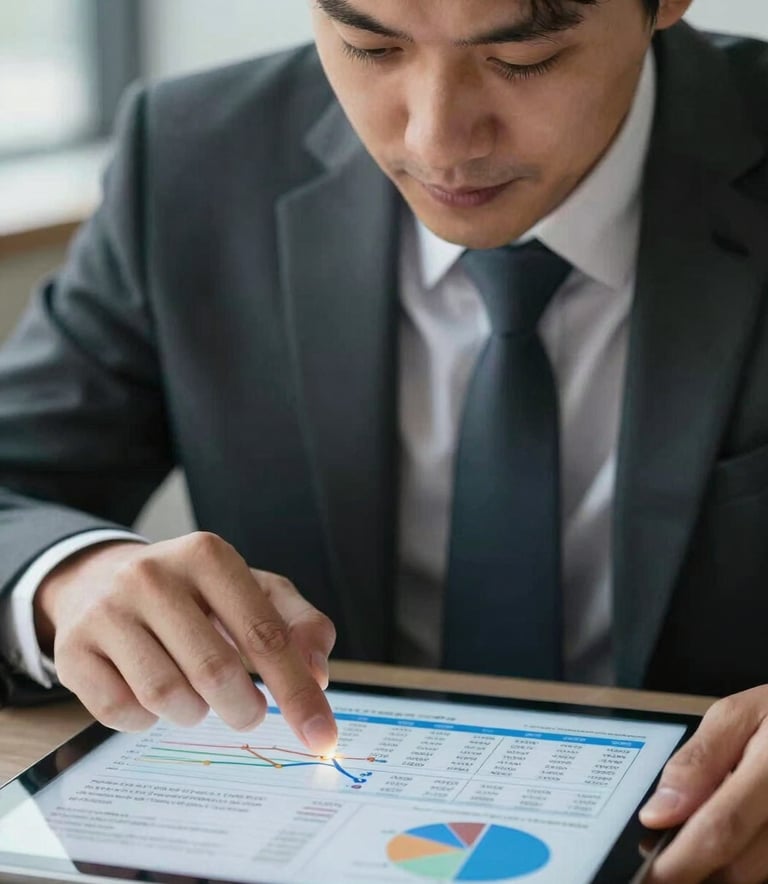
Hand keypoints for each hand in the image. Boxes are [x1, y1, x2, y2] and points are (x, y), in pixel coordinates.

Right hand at [34, 533, 337, 753]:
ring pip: (167, 697)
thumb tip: (318, 673)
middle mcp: (153, 575)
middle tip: (249, 713)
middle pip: (215, 671)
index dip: (298, 692)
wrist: (102, 579)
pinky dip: (147, 719)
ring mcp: (107, 610)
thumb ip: (298, 624)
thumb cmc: (193, 594)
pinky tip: (150, 692)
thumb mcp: (252, 591)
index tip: (321, 737)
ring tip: (195, 693)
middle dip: (244, 709)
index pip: (265, 634)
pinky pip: (121, 713)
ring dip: (193, 712)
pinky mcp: (73, 648)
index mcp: (207, 555)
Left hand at [640, 686, 767, 882]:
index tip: (653, 873)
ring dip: (721, 867)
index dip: (682, 858)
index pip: (722, 826)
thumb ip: (697, 760)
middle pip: (741, 864)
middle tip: (664, 859)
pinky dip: (745, 857)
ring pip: (757, 873)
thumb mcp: (735, 716)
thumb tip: (658, 811)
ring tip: (693, 844)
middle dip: (696, 867)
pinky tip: (731, 839)